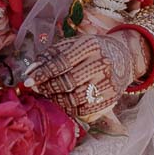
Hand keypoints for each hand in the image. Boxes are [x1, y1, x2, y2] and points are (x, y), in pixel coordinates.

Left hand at [22, 32, 148, 122]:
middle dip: (48, 88)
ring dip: (58, 100)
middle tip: (38, 89)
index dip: (43, 73)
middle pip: (68, 82)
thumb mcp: (74, 45)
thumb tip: (30, 71)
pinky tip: (66, 103)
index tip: (29, 80)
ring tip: (51, 96)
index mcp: (90, 46)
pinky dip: (72, 109)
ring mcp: (108, 81)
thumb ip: (51, 55)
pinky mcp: (112, 96)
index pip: (62, 62)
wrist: (124, 55)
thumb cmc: (92, 49)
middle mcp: (101, 63)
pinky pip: (87, 110)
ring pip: (76, 98)